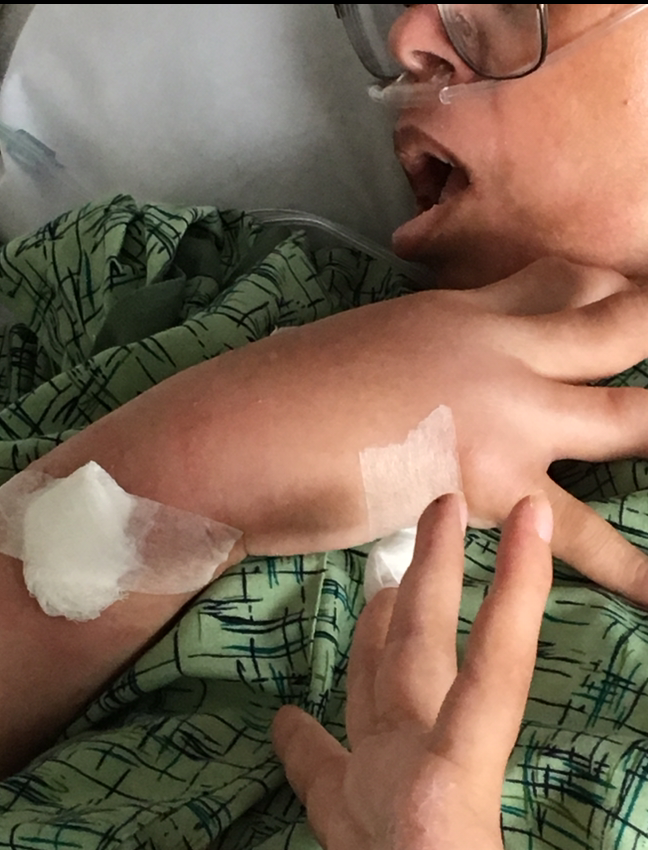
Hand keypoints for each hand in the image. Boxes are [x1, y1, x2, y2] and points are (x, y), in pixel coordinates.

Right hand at [47, 255, 647, 604]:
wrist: (241, 434)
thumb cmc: (275, 393)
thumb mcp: (360, 346)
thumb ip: (417, 353)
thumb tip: (424, 369)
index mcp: (462, 310)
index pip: (563, 283)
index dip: (612, 292)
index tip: (636, 303)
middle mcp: (499, 350)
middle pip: (616, 327)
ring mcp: (506, 415)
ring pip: (626, 416)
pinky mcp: (492, 486)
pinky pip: (581, 534)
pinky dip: (629, 566)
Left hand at [169, 493, 566, 849]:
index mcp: (368, 843)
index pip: (337, 774)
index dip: (307, 744)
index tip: (282, 719)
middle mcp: (401, 797)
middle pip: (389, 689)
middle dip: (384, 628)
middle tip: (380, 568)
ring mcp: (436, 780)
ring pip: (436, 655)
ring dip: (442, 578)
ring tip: (444, 510)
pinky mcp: (460, 778)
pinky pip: (490, 676)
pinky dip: (507, 601)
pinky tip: (515, 537)